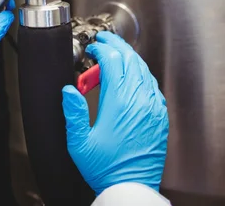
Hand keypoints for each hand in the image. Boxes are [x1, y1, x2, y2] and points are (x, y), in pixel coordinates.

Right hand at [62, 32, 167, 195]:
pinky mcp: (159, 116)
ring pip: (143, 69)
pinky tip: (132, 76)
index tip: (93, 47)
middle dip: (116, 44)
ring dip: (129, 57)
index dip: (101, 48)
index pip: (112, 60)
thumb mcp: (79, 142)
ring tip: (116, 52)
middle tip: (105, 39)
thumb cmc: (106, 168)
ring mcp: (152, 107)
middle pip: (130, 58)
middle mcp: (138, 99)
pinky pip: (152, 85)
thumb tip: (68, 89)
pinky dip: (141, 73)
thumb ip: (72, 112)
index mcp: (118, 101)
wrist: (131, 188)